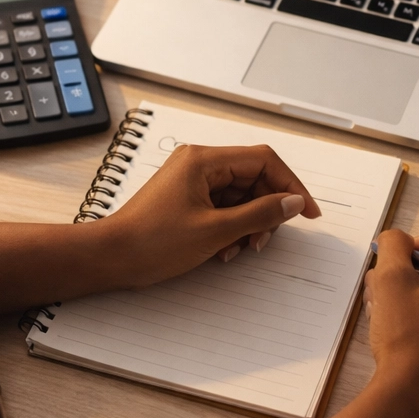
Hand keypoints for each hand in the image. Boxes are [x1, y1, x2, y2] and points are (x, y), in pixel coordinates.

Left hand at [99, 143, 321, 287]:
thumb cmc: (151, 242)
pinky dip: (230, 228)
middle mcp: (199, 163)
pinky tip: (222, 250)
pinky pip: (223, 207)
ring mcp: (192, 180)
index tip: (307, 212)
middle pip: (253, 178)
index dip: (290, 185)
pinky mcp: (187, 197)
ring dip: (247, 224)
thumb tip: (294, 202)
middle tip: (261, 240)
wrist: (111, 257)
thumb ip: (260, 214)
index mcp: (204, 160)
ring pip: (240, 196)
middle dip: (264, 211)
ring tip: (238, 249)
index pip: (263, 161)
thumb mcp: (215, 231)